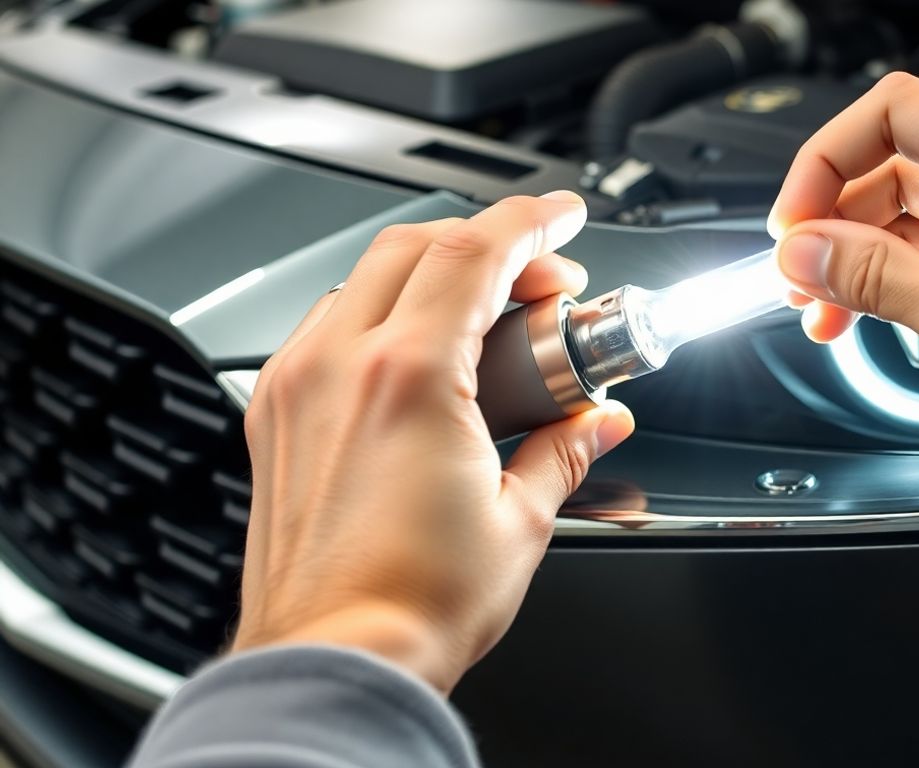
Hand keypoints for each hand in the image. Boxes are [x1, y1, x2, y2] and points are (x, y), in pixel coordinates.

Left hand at [232, 192, 634, 691]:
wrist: (333, 663)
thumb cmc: (412, 606)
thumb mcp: (519, 520)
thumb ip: (565, 450)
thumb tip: (600, 421)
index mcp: (410, 377)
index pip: (475, 250)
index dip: (531, 220)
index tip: (564, 217)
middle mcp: (340, 366)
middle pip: (416, 245)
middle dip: (490, 243)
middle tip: (544, 285)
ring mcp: (296, 387)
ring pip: (365, 278)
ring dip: (432, 274)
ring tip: (486, 321)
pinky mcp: (273, 416)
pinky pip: (328, 325)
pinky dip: (381, 313)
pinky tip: (419, 354)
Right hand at [769, 72, 918, 504]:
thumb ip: (874, 277)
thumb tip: (803, 250)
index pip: (893, 114)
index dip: (827, 162)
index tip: (793, 225)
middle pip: (890, 167)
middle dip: (833, 221)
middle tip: (798, 278)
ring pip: (904, 219)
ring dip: (854, 261)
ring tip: (820, 312)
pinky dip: (886, 287)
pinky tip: (860, 321)